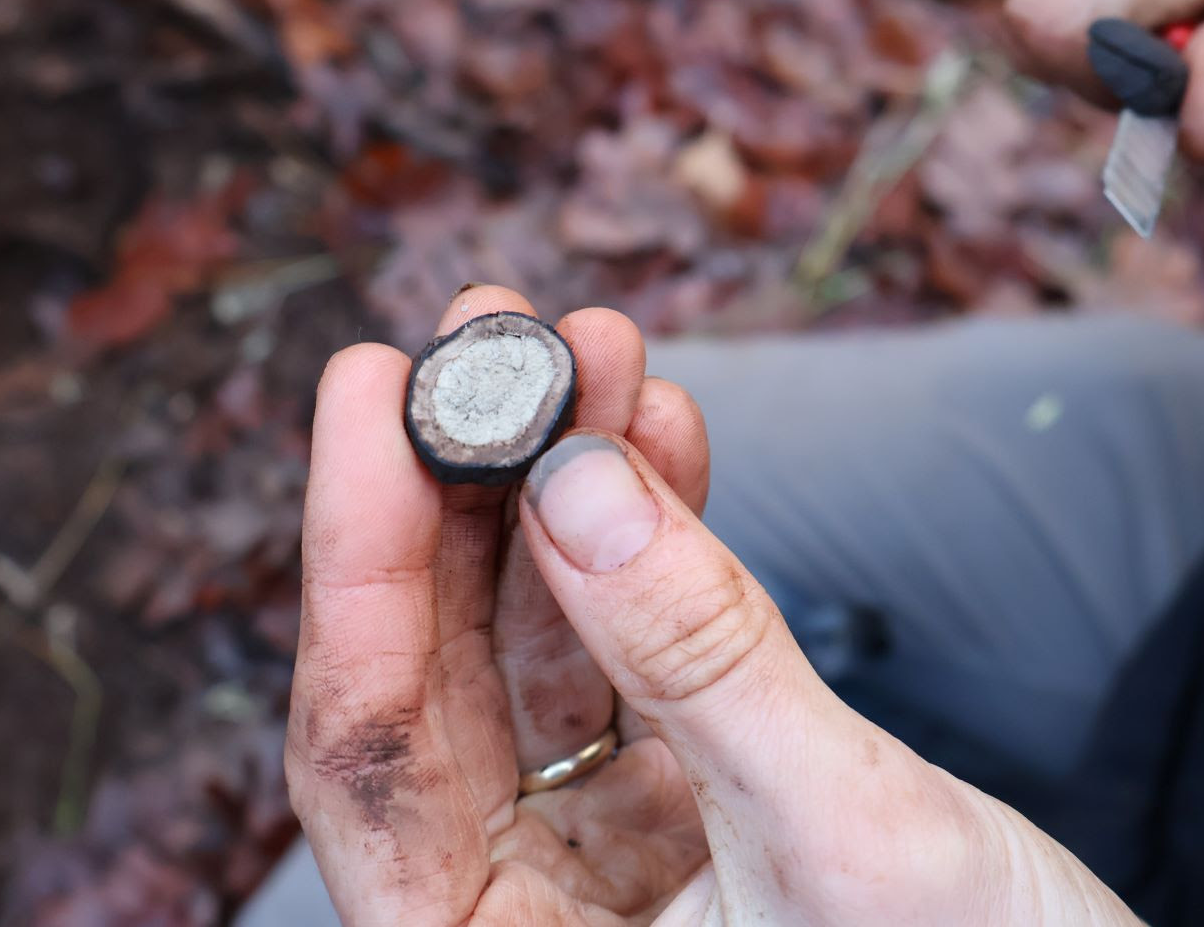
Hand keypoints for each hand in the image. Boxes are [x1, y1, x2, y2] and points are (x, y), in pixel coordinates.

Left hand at [286, 286, 1140, 924]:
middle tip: (487, 335)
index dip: (358, 558)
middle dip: (462, 487)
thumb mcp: (845, 837)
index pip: (370, 749)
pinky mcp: (677, 813)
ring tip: (593, 352)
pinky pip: (629, 654)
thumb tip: (573, 483)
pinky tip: (658, 434)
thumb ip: (701, 663)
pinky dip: (646, 543)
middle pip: (441, 673)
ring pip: (534, 647)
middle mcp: (521, 917)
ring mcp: (595, 863)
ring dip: (562, 488)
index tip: (370, 388)